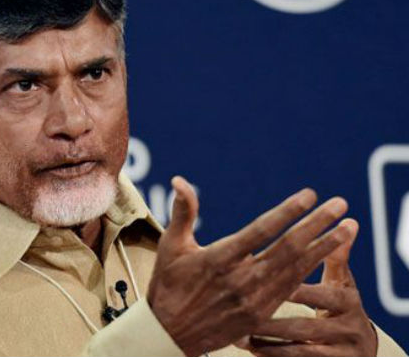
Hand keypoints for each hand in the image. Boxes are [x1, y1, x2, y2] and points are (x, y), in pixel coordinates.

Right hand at [147, 176, 352, 356]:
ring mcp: (252, 300)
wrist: (169, 334)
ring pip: (296, 270)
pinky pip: (291, 289)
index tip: (309, 195)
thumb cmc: (168, 284)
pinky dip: (310, 270)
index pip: (261, 230)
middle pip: (288, 248)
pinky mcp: (259, 315)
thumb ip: (183, 212)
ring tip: (347, 228)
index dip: (288, 212)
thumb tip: (180, 180)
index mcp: (218, 259)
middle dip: (317, 224)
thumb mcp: (171, 246)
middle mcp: (240, 280)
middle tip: (340, 204)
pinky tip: (326, 256)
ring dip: (324, 247)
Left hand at [241, 219, 376, 356]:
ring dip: (269, 341)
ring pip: (299, 348)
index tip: (261, 282)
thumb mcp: (340, 279)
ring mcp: (339, 350)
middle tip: (243, 314)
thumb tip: (348, 221)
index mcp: (346, 299)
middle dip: (273, 321)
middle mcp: (347, 327)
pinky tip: (252, 349)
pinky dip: (275, 356)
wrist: (359, 347)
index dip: (293, 290)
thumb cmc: (339, 302)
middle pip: (305, 325)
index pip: (319, 294)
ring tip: (242, 334)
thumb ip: (336, 254)